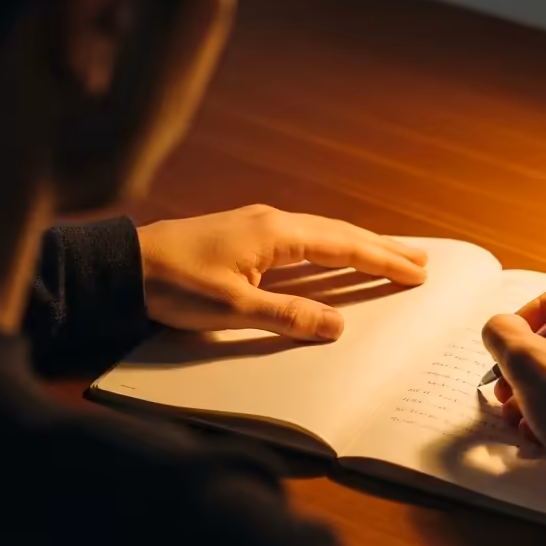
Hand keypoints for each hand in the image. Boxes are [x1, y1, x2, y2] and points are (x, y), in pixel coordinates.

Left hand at [136, 205, 426, 340]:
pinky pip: (305, 236)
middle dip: (382, 247)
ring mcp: (259, 223)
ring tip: (391, 254)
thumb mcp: (231, 309)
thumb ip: (288, 316)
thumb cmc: (173, 285)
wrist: (123, 265)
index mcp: (275, 234)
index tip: (416, 271)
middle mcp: (273, 220)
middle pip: (341, 232)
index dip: (382, 261)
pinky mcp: (246, 232)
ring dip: (360, 244)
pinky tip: (336, 253)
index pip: (343, 247)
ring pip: (324, 231)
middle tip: (421, 259)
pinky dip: (333, 244)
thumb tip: (338, 325)